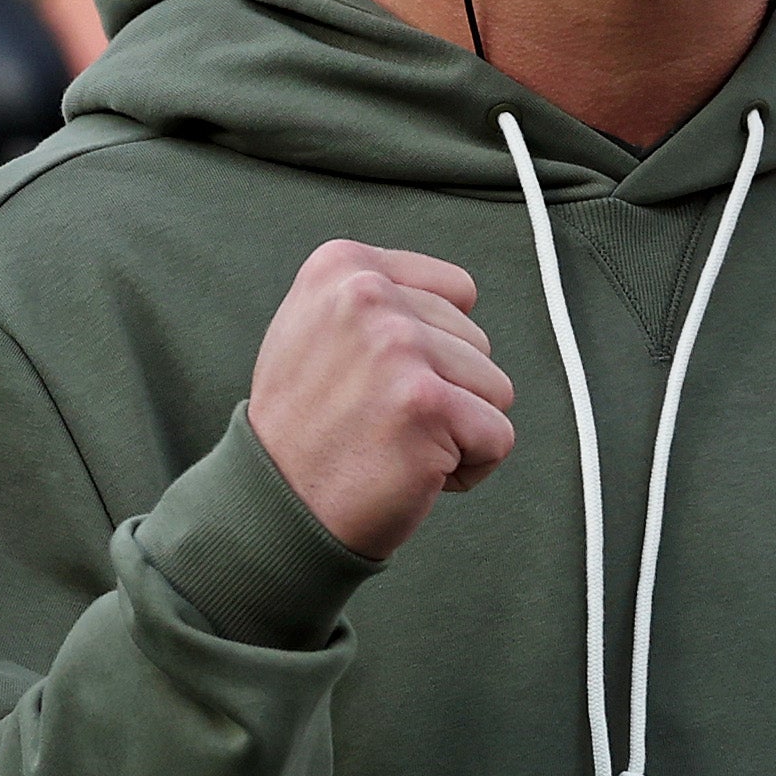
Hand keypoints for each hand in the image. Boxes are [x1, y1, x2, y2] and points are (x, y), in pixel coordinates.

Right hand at [246, 242, 515, 558]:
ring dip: (457, 429)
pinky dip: (468, 469)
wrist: (277, 509)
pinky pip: (498, 437)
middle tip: (377, 421)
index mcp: (343, 266)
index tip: (376, 381)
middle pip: (478, 342)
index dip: (434, 348)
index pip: (456, 291)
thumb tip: (456, 296)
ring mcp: (397, 347)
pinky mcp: (426, 405)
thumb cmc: (306, 430)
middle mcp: (368, 295)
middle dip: (445, 391)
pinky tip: (413, 472)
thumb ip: (374, 299)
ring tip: (392, 444)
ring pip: (494, 388)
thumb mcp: (316, 328)